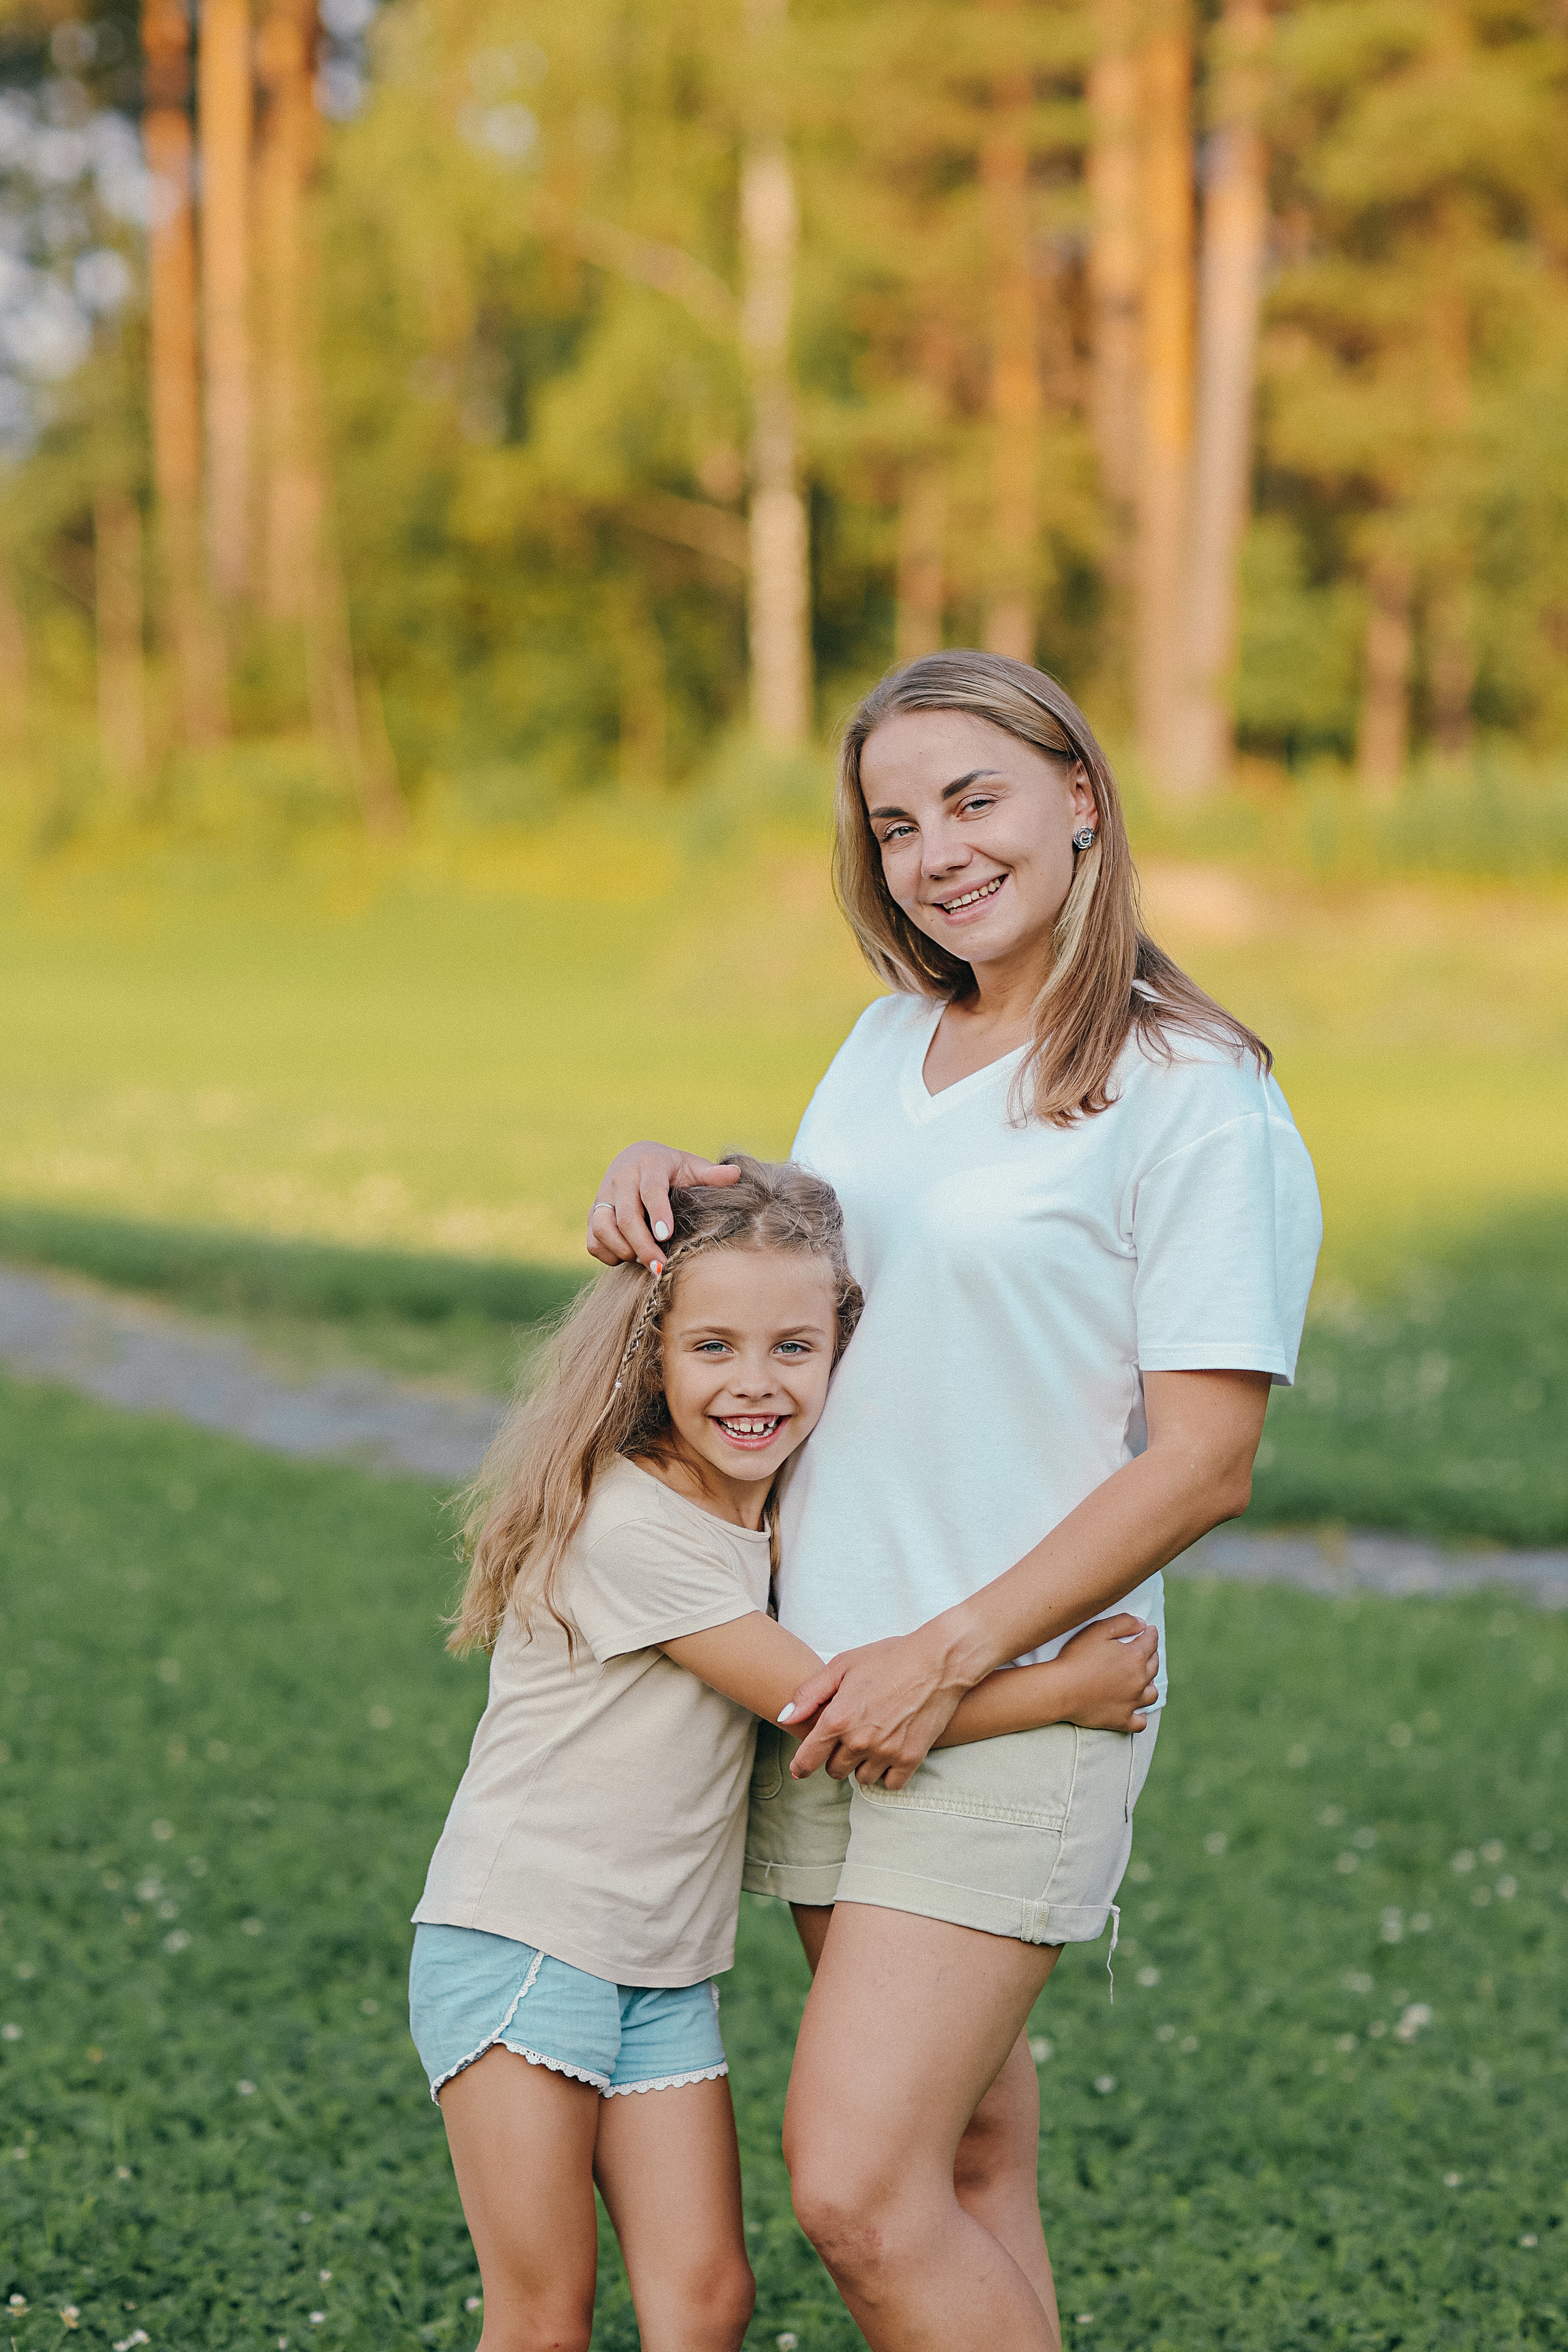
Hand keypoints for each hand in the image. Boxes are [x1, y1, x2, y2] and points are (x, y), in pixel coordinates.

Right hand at [586, 1142, 741, 1268]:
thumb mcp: (691, 1167)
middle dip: (642, 1245)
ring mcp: (604, 1196)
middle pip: (625, 1216)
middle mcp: (622, 1178)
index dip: (658, 1213)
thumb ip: (711, 1175)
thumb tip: (736, 1175)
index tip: (666, 1236)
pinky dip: (608, 1255)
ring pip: (603, 1229)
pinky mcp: (594, 1213)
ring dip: (624, 1251)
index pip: (650, 1190)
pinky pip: (593, 1241)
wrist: (635, 1160)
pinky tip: (629, 1257)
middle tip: (660, 1266)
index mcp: (650, 1164)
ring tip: (646, 1262)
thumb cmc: (671, 1169)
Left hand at [781, 1631, 972, 1789]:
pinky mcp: (911, 1758)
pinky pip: (890, 1783)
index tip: (801, 1768)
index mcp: (838, 1719)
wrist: (939, 1661)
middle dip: (836, 1757)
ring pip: (862, 1778)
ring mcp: (886, 1752)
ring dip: (862, 1765)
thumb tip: (785, 1718)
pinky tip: (890, 1752)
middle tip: (848, 1737)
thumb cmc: (889, 1658)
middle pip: (835, 1770)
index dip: (801, 1765)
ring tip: (872, 1741)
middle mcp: (860, 1741)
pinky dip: (888, 1773)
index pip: (808, 1758)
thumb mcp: (843, 1665)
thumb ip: (809, 1694)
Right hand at [1049, 1614, 1159, 1732]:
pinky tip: (1137, 1710)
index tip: (1149, 1630)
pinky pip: (1140, 1722)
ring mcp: (1132, 1702)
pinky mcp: (1122, 1720)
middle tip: (1146, 1651)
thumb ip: (1124, 1622)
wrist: (1061, 1690)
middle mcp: (1139, 1680)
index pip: (1151, 1642)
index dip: (1151, 1633)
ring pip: (1152, 1693)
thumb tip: (1143, 1624)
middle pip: (1154, 1666)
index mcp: (1135, 1657)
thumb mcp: (1098, 1630)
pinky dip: (1141, 1716)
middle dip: (1152, 1655)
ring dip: (1150, 1684)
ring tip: (1143, 1679)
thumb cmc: (1076, 1657)